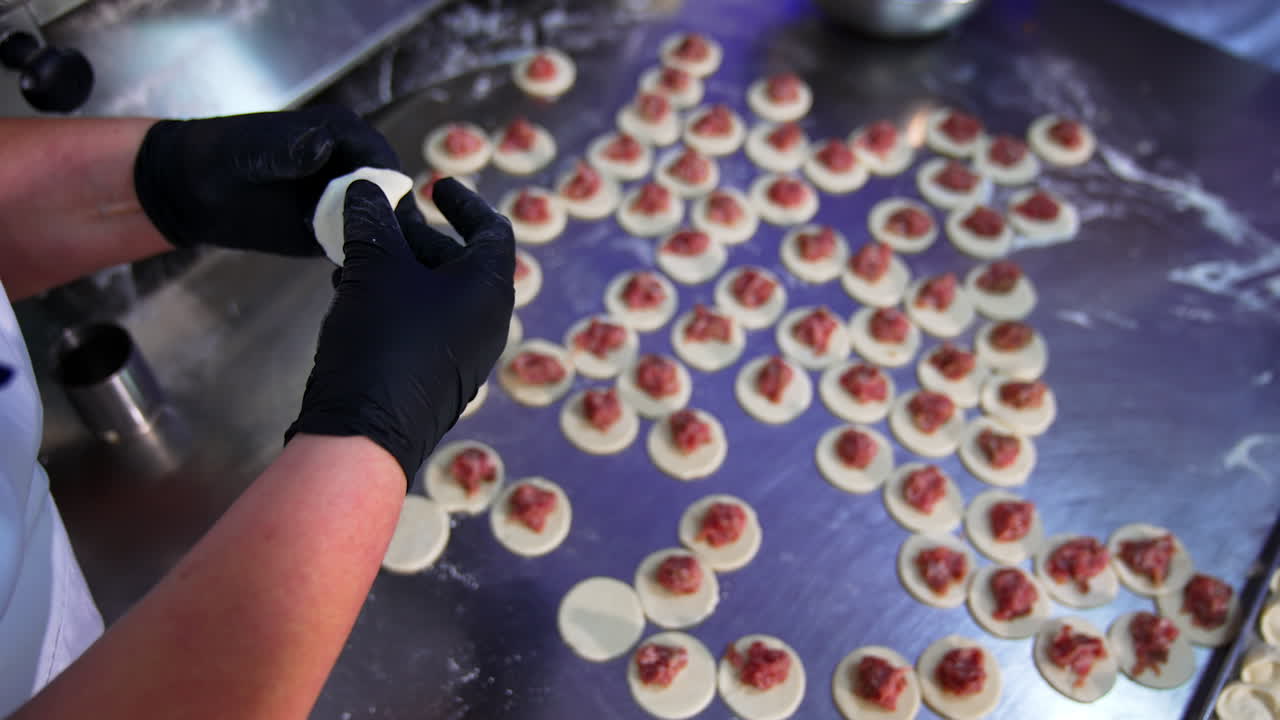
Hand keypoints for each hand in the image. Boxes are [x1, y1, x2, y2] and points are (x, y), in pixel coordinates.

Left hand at [133, 105, 397, 255]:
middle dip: (395, 224)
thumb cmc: (216, 157)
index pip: (381, 160)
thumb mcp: (250, 150)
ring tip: (377, 271)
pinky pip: (360, 245)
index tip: (388, 218)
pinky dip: (363, 261)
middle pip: (392, 196)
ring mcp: (346, 199)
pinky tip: (356, 278)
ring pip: (384, 223)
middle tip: (390, 255)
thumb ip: (287, 147)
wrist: (190, 190)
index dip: (388, 189)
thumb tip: (325, 146)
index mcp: (340, 134)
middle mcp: (351, 165)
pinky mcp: (334, 229)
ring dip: (386, 246)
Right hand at [286, 178, 514, 483]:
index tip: (437, 185)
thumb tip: (367, 188)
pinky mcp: (435, 377)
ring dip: (397, 265)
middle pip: (459, 261)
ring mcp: (464, 354)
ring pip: (434, 293)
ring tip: (354, 249)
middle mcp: (487, 322)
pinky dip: (393, 298)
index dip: (465, 202)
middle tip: (378, 215)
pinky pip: (421, 323)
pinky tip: (350, 289)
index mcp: (489, 289)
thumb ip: (372, 221)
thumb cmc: (382, 339)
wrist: (366, 432)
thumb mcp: (375, 267)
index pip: (493, 231)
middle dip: (416, 234)